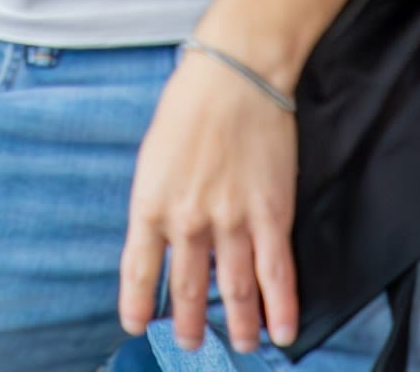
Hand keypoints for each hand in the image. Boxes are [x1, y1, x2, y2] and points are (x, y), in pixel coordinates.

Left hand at [119, 47, 298, 355]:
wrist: (236, 75)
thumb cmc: (191, 101)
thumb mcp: (155, 152)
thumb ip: (157, 196)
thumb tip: (166, 230)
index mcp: (151, 203)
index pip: (139, 271)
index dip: (138, 304)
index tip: (137, 325)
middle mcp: (188, 222)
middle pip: (188, 290)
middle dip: (190, 324)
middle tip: (192, 342)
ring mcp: (231, 223)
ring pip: (235, 292)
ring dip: (239, 324)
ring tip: (241, 344)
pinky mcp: (271, 216)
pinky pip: (276, 275)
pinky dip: (281, 309)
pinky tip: (281, 332)